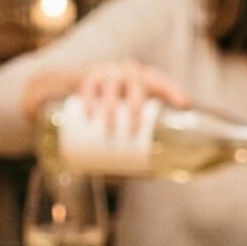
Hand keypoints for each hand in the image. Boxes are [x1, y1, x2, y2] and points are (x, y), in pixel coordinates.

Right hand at [22, 60, 187, 127]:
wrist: (63, 91)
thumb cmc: (102, 113)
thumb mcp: (119, 122)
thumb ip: (130, 142)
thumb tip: (148, 174)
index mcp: (140, 80)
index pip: (159, 80)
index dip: (172, 89)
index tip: (183, 104)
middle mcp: (125, 71)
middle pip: (137, 79)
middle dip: (137, 102)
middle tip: (133, 129)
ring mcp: (106, 71)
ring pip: (112, 82)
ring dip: (111, 105)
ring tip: (107, 128)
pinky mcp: (84, 75)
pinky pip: (88, 81)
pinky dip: (89, 97)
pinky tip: (88, 112)